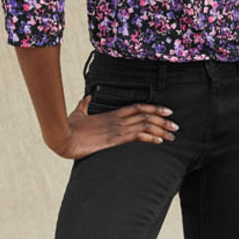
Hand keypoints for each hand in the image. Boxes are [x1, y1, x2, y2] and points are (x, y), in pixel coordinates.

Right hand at [51, 93, 178, 158]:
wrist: (62, 137)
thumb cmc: (68, 126)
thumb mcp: (78, 113)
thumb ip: (85, 106)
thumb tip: (87, 98)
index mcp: (112, 114)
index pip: (137, 107)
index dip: (153, 108)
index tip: (167, 110)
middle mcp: (117, 120)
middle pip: (146, 115)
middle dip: (163, 120)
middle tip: (176, 125)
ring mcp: (117, 129)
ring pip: (145, 124)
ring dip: (161, 129)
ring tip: (172, 135)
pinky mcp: (114, 138)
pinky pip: (137, 135)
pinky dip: (150, 137)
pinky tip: (160, 141)